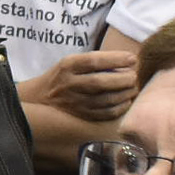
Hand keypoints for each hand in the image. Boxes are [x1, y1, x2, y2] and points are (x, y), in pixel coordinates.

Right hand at [21, 45, 138, 124]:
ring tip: (134, 87)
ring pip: (104, 99)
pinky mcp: (80, 116)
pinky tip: (126, 101)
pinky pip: (104, 114)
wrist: (40, 98)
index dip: (116, 59)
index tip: (132, 58)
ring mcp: (75, 102)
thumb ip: (94, 61)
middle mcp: (70, 84)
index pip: (94, 61)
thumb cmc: (63, 76)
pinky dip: (119, 108)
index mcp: (68, 66)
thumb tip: (126, 60)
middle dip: (122, 79)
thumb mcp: (71, 62)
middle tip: (134, 76)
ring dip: (124, 94)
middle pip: (100, 82)